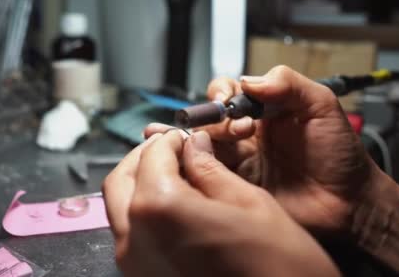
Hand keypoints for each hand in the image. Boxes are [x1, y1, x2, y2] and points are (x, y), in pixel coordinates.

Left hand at [103, 130, 339, 276]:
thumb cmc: (279, 263)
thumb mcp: (250, 204)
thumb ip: (211, 170)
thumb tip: (194, 145)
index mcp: (159, 209)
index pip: (152, 156)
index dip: (171, 139)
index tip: (188, 136)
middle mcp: (133, 239)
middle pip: (121, 181)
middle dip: (145, 158)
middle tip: (174, 150)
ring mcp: (133, 266)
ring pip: (120, 209)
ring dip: (141, 184)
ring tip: (176, 176)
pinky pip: (131, 235)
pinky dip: (145, 212)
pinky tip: (176, 207)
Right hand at [145, 66, 377, 235]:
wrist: (349, 203)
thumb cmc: (340, 155)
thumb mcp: (321, 105)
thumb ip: (288, 83)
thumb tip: (248, 81)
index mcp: (265, 111)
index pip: (229, 92)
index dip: (222, 93)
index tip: (229, 101)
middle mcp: (248, 135)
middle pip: (210, 118)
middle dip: (210, 118)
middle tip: (236, 129)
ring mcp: (240, 162)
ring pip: (202, 145)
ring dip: (190, 138)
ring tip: (180, 137)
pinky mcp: (235, 188)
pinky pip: (206, 175)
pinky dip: (191, 166)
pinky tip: (180, 158)